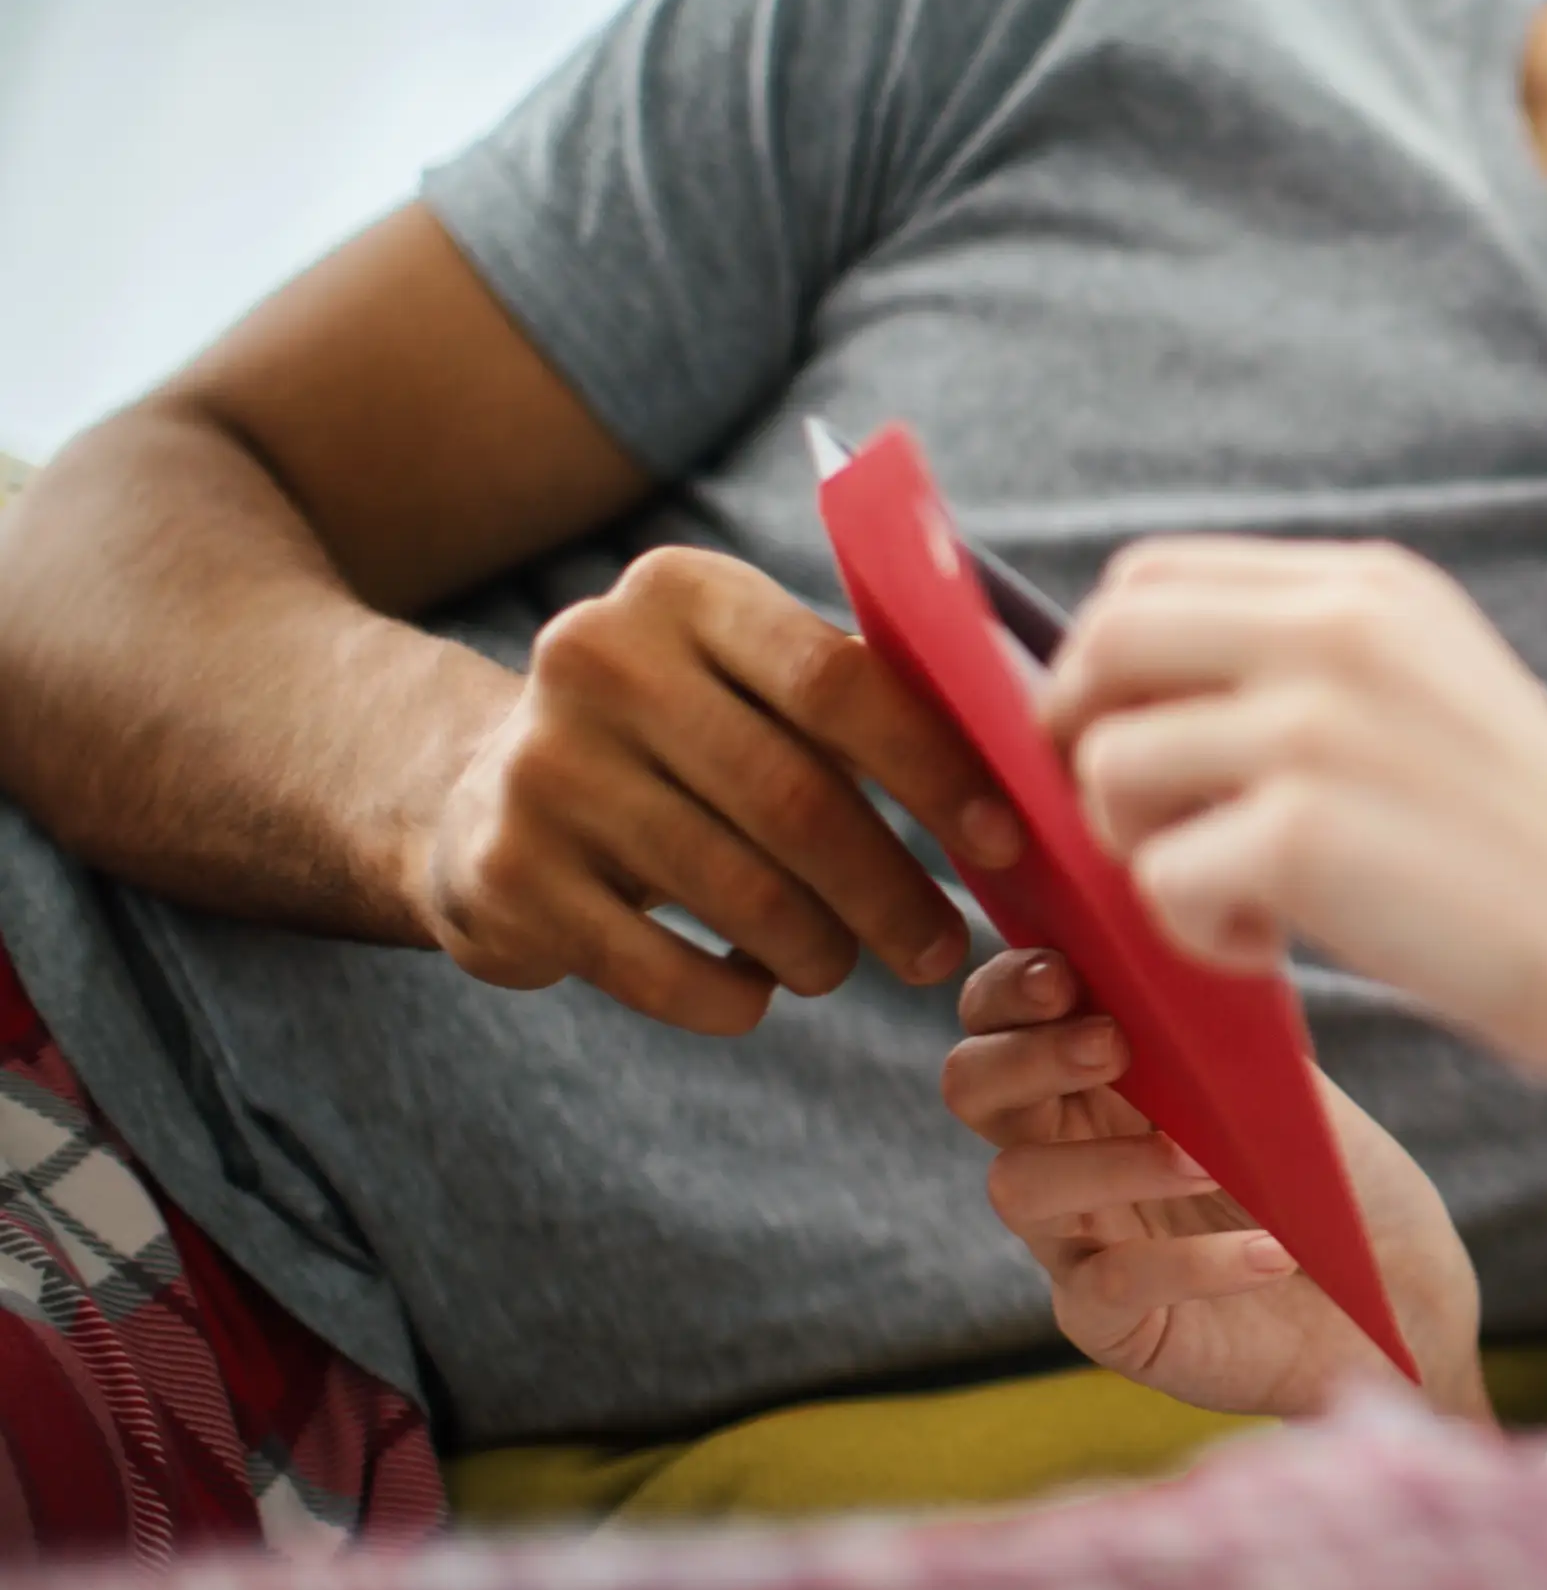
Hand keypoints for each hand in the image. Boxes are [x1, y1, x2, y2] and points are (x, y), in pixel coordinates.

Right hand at [414, 546, 1024, 1033]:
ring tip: (844, 966)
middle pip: (794, 799)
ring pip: (737, 889)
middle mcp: (599, 659)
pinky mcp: (507, 872)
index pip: (838, 679)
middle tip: (939, 947)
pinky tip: (755, 992)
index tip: (1004, 843)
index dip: (935, 771)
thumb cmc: (685, 740)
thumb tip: (1026, 775)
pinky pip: (658, 966)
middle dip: (889, 890)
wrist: (477, 791)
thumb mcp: (752, 682)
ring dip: (820, 951)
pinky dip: (730, 996)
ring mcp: (542, 765)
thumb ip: (870, 701)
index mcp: (685, 593)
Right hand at [942, 947, 1487, 1420]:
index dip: (1009, 988)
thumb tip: (1178, 937)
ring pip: (1017, 1186)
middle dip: (1028, 1056)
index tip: (1065, 976)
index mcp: (1094, 1074)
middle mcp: (1064, 1149)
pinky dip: (1194, 1264)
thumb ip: (1217, 1021)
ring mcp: (1076, 1238)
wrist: (1397, 1287)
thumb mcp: (1283, 1080)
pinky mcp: (1107, 1322)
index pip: (998, 1014)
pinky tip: (1274, 1252)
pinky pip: (1107, 1285)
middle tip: (1112, 1045)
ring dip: (1112, 1161)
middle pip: (970, 1087)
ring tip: (1210, 1164)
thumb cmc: (1336, 1173)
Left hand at [1041, 539, 1546, 1191]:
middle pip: (1105, 644)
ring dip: (1143, 851)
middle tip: (1139, 827)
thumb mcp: (1433, 693)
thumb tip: (1138, 694)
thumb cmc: (1535, 851)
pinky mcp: (1297, 835)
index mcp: (1368, 588)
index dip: (1108, 664)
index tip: (1131, 740)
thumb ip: (1310, 665)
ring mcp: (1311, 726)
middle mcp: (1332, 629)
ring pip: (1111, 767)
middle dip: (1084, 741)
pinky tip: (1274, 948)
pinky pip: (1156, 879)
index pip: (1151, 576)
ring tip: (1241, 900)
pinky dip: (1195, 933)